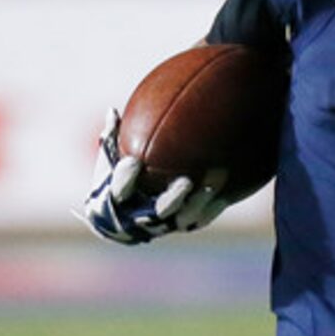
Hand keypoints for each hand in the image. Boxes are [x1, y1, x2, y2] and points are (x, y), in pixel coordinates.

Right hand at [78, 110, 231, 245]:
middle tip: (186, 181)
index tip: (134, 161)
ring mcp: (164, 224)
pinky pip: (199, 221)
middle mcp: (142, 217)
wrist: (124, 216)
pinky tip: (224, 196)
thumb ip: (113, 137)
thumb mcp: (111, 159)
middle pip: (159, 211)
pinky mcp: (182, 225)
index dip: (126, 178)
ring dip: (197, 204)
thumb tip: (111, 110)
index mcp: (119, 202)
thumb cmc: (118, 179)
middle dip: (173, 198)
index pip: (120, 192)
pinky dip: (211, 210)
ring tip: (210, 188)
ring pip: (183, 219)